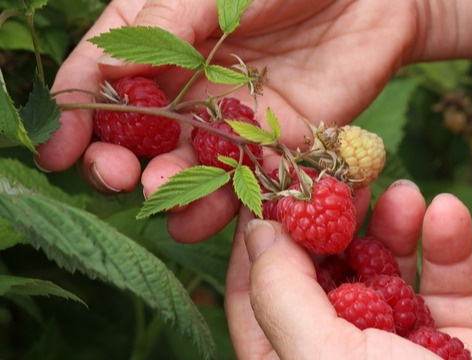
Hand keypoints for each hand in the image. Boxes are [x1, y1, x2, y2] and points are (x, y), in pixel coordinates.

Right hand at [35, 0, 425, 242]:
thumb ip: (167, 25)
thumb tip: (108, 70)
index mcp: (159, 42)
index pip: (100, 81)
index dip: (74, 115)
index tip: (60, 148)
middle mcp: (187, 89)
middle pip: (137, 138)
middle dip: (117, 162)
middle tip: (114, 174)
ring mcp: (230, 123)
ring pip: (187, 171)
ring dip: (170, 191)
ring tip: (163, 196)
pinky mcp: (275, 148)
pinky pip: (245, 184)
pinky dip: (228, 204)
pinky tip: (212, 215)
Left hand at [225, 183, 471, 359]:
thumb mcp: (326, 358)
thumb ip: (282, 295)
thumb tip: (258, 233)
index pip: (259, 295)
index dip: (263, 237)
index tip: (275, 182)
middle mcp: (340, 358)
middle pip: (326, 274)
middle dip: (335, 220)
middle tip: (345, 172)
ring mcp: (399, 351)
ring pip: (386, 274)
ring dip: (395, 227)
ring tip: (405, 191)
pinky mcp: (456, 346)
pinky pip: (446, 287)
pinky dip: (447, 249)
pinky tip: (448, 212)